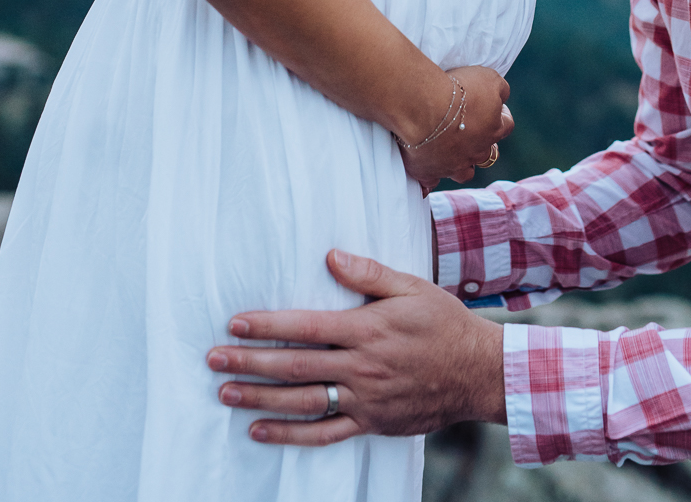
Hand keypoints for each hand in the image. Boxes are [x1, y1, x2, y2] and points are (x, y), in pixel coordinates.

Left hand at [206, 249, 506, 443]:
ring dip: (260, 398)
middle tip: (213, 358)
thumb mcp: (412, 287)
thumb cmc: (443, 323)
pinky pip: (323, 434)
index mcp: (368, 328)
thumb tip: (330, 256)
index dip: (268, 325)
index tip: (235, 323)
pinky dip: (289, 435)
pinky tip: (259, 430)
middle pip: (295, 365)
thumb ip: (369, 273)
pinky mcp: (370, 424)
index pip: (307, 326)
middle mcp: (361, 366)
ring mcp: (365, 399)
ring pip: (303, 401)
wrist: (477, 373)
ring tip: (226, 392)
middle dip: (250, 361)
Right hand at [399, 66, 513, 188]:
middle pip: (486, 154)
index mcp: (492, 130)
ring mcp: (452, 166)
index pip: (506, 126)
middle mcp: (476, 153)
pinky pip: (430, 183)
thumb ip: (500, 89)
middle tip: (469, 129)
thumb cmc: (458, 91)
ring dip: (460, 163)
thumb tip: (502, 96)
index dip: (501, 116)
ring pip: (464, 172)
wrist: (423, 108)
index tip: (493, 107)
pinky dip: (430, 178)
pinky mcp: (428, 172)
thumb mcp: (489, 78)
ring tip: (450, 152)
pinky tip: (426, 171)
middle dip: (480, 143)